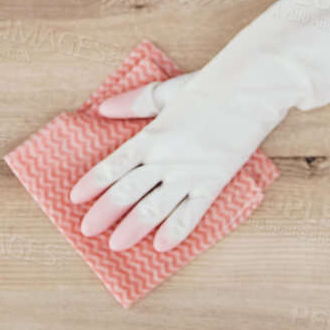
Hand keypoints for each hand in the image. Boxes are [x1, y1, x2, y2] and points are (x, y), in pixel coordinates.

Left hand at [67, 0, 329, 251]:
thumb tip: (104, 108)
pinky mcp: (214, 180)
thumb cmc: (212, 84)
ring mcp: (190, 172)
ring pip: (155, 207)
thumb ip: (136, 103)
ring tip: (117, 245)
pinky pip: (192, 212)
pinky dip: (177, 230)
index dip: (94, 184)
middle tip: (87, 232)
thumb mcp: (168, 91)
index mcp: (153, 134)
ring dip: (133, 228)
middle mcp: (167, 157)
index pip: (114, 165)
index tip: (76, 199)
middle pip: (127, 192)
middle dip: (105, 213)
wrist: (252, 87)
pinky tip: (163, 245)